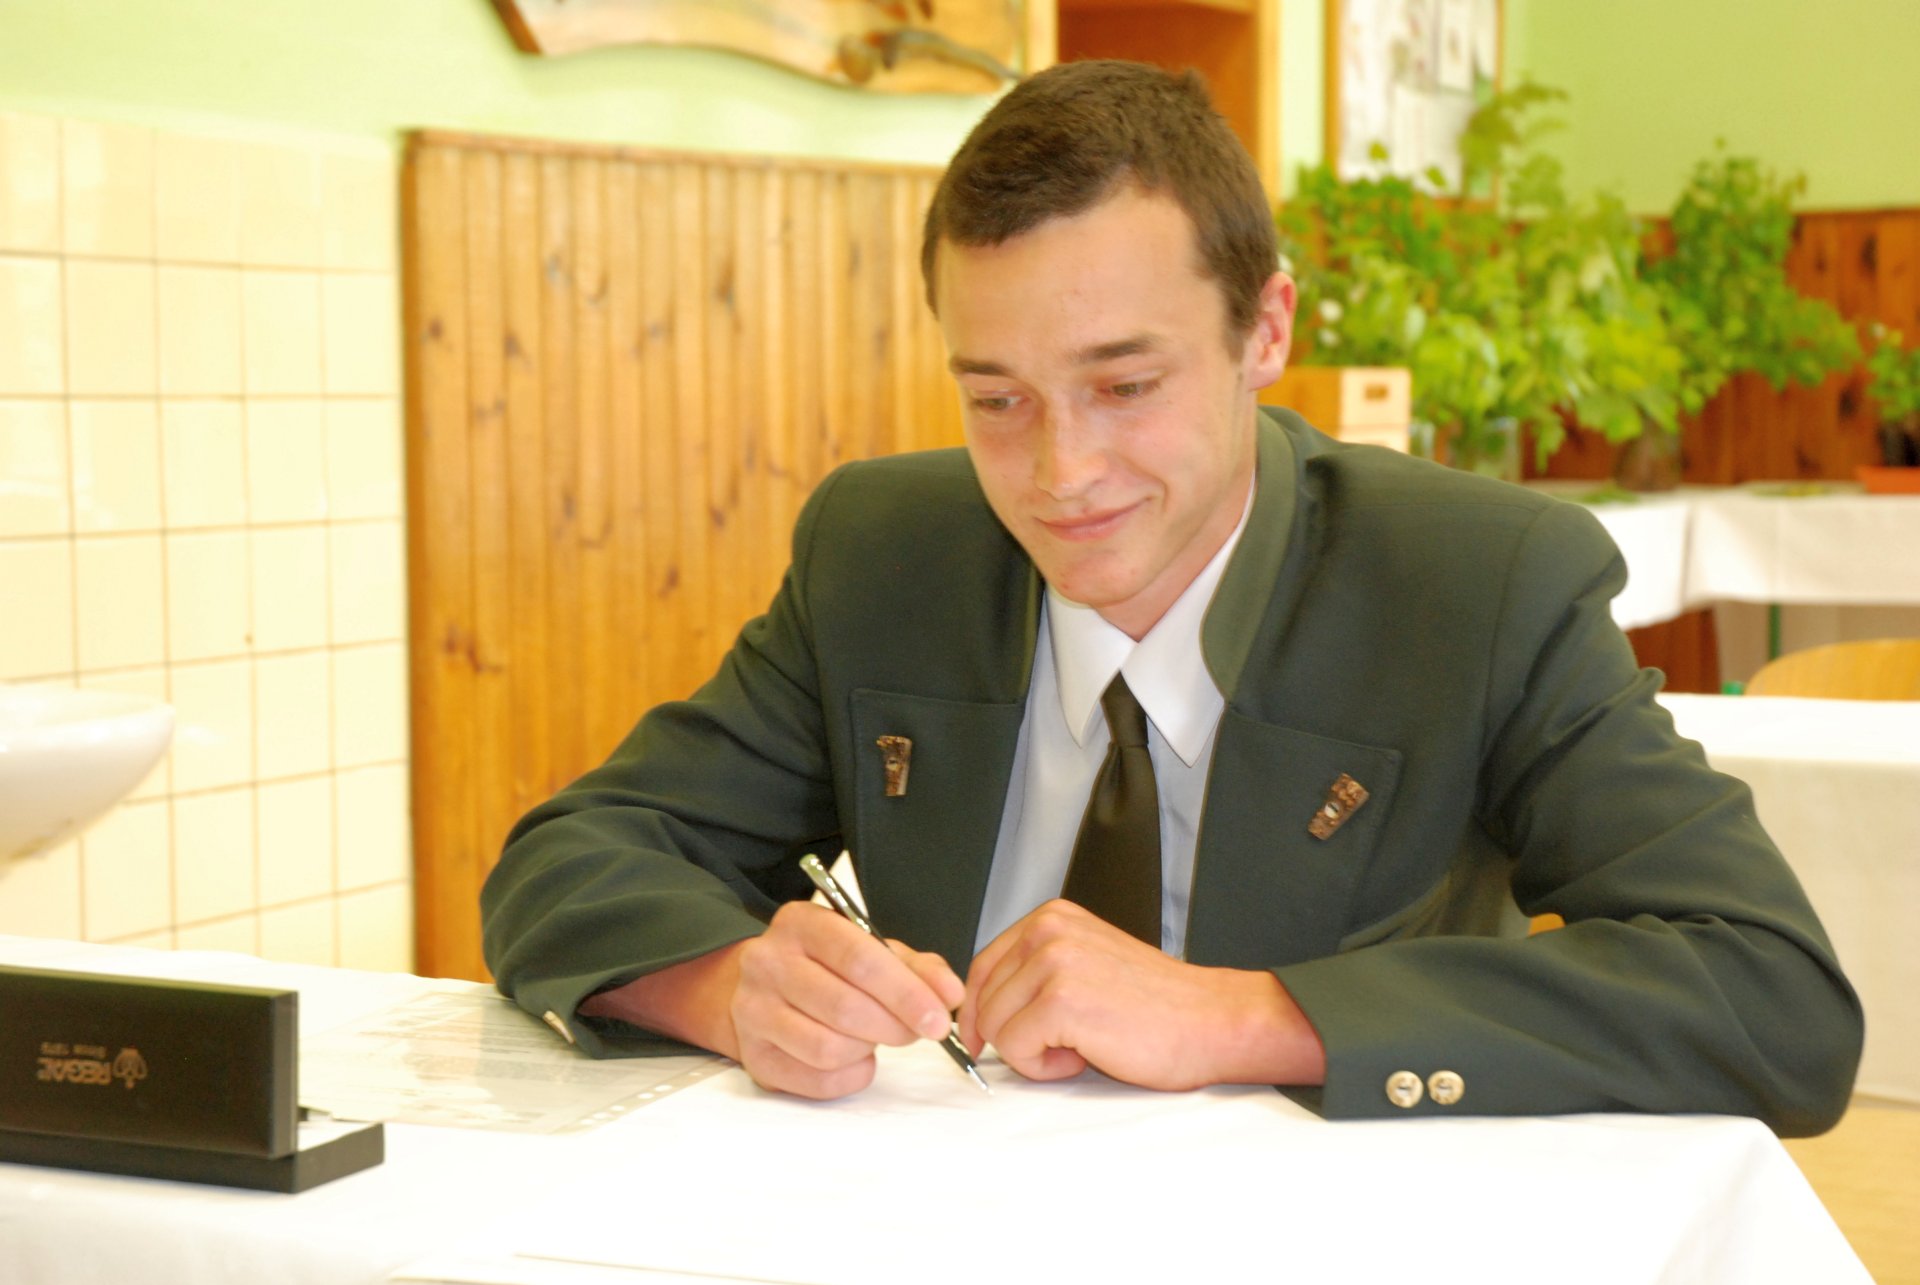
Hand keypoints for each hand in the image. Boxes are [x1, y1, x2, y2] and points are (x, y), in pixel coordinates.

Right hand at [726, 901, 963, 1099]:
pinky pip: (817, 1079)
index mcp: (801, 923)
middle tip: (916, 1030)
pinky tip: (855, 1056)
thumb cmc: (826, 967)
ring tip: (874, 1036)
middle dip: (895, 1026)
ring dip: (868, 1049)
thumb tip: (950, 994)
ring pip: (829, 1048)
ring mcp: (753, 1010)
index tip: (939, 1018)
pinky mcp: (754, 1055)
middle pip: (845, 1007)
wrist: (764, 987)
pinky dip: (851, 1075)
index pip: (859, 959)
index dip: (906, 993)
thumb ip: (916, 968)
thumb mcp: (872, 950)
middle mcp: (768, 962)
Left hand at [957, 899, 1325, 1089]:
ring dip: (1031, 1053)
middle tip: (1062, 1045)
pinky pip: (1016, 1050)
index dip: (978, 1011)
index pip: (982, 967)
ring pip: (995, 1027)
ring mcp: (1054, 963)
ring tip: (1079, 1047)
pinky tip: (1084, 1056)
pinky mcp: (1061, 1001)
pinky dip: (1044, 1068)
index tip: (984, 1040)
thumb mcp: (1086, 966)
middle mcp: (1048, 931)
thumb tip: (981, 1008)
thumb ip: (1036, 972)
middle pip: (982, 1000)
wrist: (1210, 1022)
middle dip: (1010, 1036)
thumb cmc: (1156, 1006)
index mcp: (1052, 918)